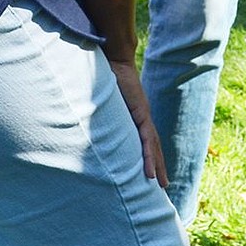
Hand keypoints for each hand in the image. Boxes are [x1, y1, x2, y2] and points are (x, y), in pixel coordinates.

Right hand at [107, 58, 167, 186]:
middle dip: (158, 165)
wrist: (115, 60)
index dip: (148, 154)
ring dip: (156, 166)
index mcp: (134, 116)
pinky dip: (148, 157)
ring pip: (152, 146)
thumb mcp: (103, 102)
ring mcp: (142, 116)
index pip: (144, 139)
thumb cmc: (106, 77)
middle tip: (164, 184)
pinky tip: (150, 173)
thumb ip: (99, 113)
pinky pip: (146, 140)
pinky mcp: (140, 114)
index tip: (150, 171)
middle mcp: (141, 118)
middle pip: (153, 146)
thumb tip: (81, 122)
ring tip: (161, 183)